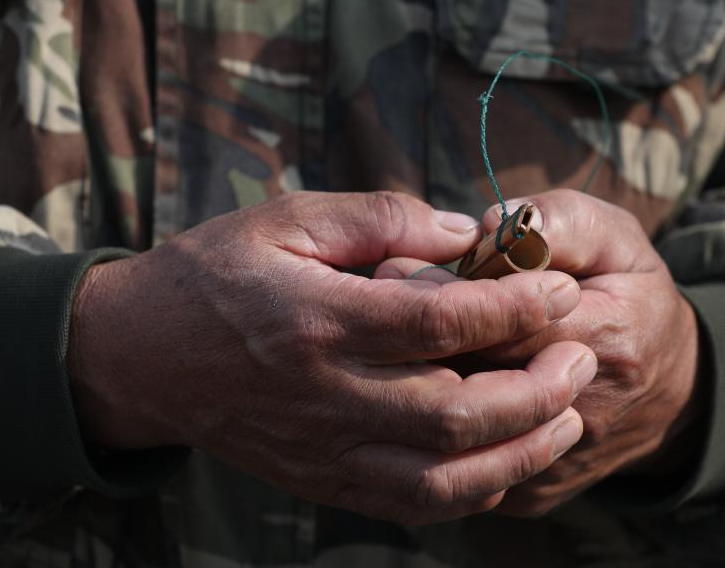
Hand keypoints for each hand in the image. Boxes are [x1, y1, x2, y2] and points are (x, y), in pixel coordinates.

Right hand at [68, 191, 598, 524]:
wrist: (141, 357)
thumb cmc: (217, 274)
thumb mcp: (288, 218)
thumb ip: (382, 219)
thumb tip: (470, 234)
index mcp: (318, 319)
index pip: (439, 323)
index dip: (514, 307)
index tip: (560, 289)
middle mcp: (326, 395)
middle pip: (456, 412)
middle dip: (538, 388)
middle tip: (582, 355)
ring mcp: (326, 450)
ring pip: (444, 476)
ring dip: (521, 450)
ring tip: (568, 414)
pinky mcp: (325, 481)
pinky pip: (414, 505)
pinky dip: (475, 489)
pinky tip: (512, 459)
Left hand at [376, 189, 704, 516]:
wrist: (670, 390)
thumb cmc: (630, 295)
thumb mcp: (613, 238)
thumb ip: (559, 221)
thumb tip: (493, 226)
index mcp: (607, 341)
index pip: (507, 323)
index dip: (444, 293)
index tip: (395, 261)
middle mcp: (583, 414)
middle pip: (472, 379)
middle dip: (415, 336)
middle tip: (377, 297)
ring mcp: (555, 465)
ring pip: (458, 431)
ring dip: (414, 381)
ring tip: (390, 336)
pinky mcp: (533, 495)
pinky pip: (461, 466)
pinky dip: (431, 426)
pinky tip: (416, 382)